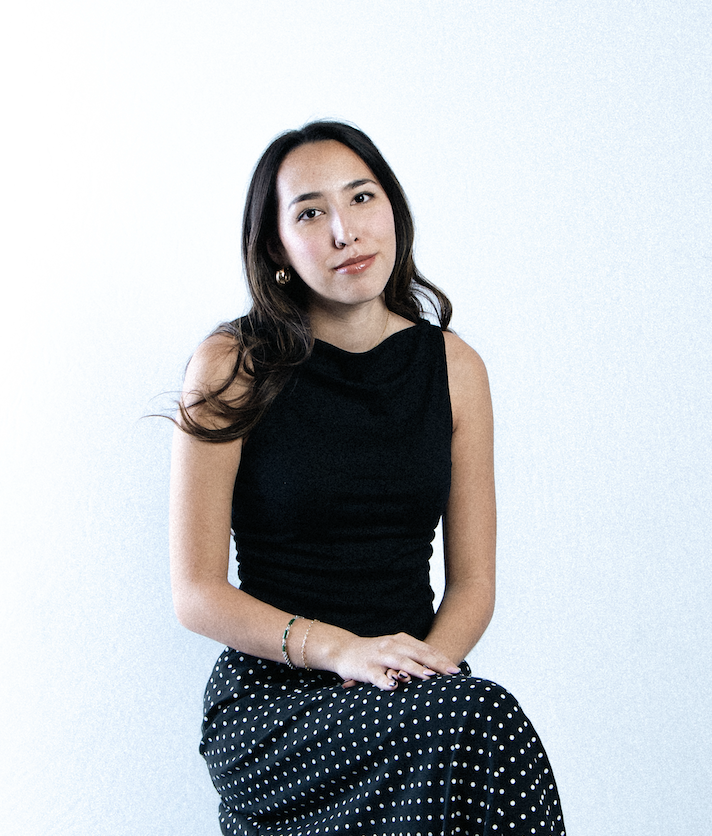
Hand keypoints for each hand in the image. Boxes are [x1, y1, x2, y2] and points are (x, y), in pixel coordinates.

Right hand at [331, 632, 460, 690]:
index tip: (456, 671)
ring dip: (414, 669)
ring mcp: (378, 656)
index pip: (425, 650)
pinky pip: (376, 675)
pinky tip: (393, 686)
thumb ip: (412, 655)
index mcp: (400, 640)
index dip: (441, 659)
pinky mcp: (365, 668)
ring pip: (399, 662)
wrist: (343, 649)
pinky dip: (385, 680)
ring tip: (429, 677)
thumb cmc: (374, 652)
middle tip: (451, 674)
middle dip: (435, 664)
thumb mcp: (394, 649)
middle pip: (417, 654)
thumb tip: (437, 667)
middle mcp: (391, 646)